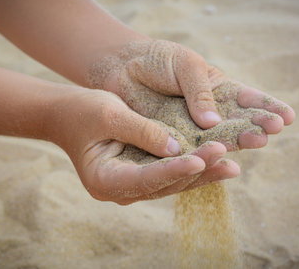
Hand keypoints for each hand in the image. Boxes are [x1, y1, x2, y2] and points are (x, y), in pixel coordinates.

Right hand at [45, 86, 238, 204]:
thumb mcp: (110, 113)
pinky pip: (171, 173)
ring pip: (172, 182)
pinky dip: (193, 166)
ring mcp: (131, 184)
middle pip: (164, 185)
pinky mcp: (142, 174)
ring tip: (231, 165)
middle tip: (226, 159)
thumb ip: (143, 131)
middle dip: (196, 172)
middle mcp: (120, 189)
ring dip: (201, 172)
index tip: (200, 161)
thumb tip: (179, 148)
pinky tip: (218, 162)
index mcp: (104, 178)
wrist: (67, 114)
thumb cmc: (82, 110)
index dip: (173, 170)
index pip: (145, 178)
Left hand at [91, 39, 294, 149]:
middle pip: (238, 122)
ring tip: (258, 142)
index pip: (248, 100)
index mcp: (218, 90)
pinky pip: (191, 149)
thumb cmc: (158, 60)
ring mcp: (193, 128)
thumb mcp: (185, 65)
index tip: (288, 116)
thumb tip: (213, 121)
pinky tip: (219, 158)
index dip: (267, 107)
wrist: (123, 68)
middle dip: (256, 126)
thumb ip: (199, 92)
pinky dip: (204, 155)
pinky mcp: (173, 140)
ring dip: (237, 141)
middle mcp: (210, 112)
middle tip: (272, 131)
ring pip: (218, 138)